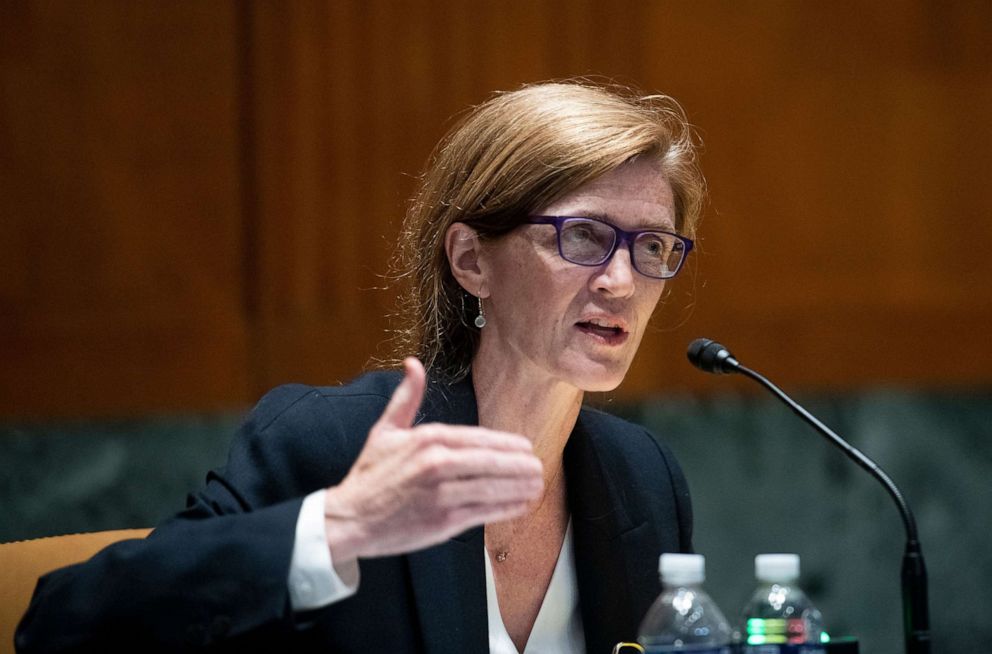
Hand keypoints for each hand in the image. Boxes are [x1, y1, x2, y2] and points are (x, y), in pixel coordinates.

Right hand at [322, 357, 542, 560]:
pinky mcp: (444, 520)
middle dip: (521, 465)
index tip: (525, 448)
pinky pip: (485, 511)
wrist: (349, 519)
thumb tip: (413, 363)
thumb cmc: (369, 476)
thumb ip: (406, 397)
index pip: (480, 438)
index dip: (508, 445)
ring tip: (537, 485)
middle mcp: (438, 464)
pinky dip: (507, 508)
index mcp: (427, 439)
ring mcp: (443, 493)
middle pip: (493, 461)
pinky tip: (520, 505)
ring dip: (520, 486)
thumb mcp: (385, 430)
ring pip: (494, 487)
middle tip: (539, 467)